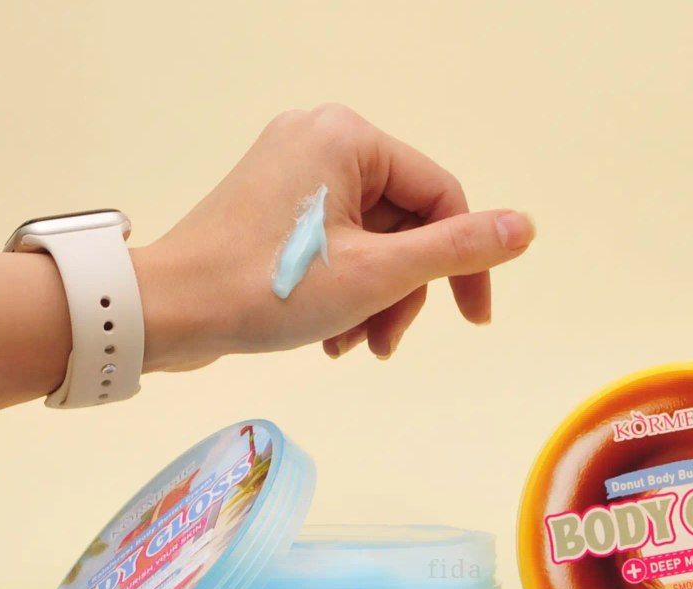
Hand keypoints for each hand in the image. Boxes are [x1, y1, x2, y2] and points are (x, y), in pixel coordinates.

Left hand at [135, 104, 534, 371]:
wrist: (167, 312)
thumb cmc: (270, 288)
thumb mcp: (376, 274)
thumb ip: (456, 249)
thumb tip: (525, 226)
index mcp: (348, 138)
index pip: (440, 196)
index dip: (465, 261)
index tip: (473, 319)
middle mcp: (321, 140)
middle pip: (403, 222)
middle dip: (401, 292)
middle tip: (383, 345)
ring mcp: (293, 170)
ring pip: (370, 240)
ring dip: (373, 300)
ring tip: (352, 347)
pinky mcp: (274, 202)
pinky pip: (336, 242)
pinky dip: (343, 290)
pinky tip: (331, 337)